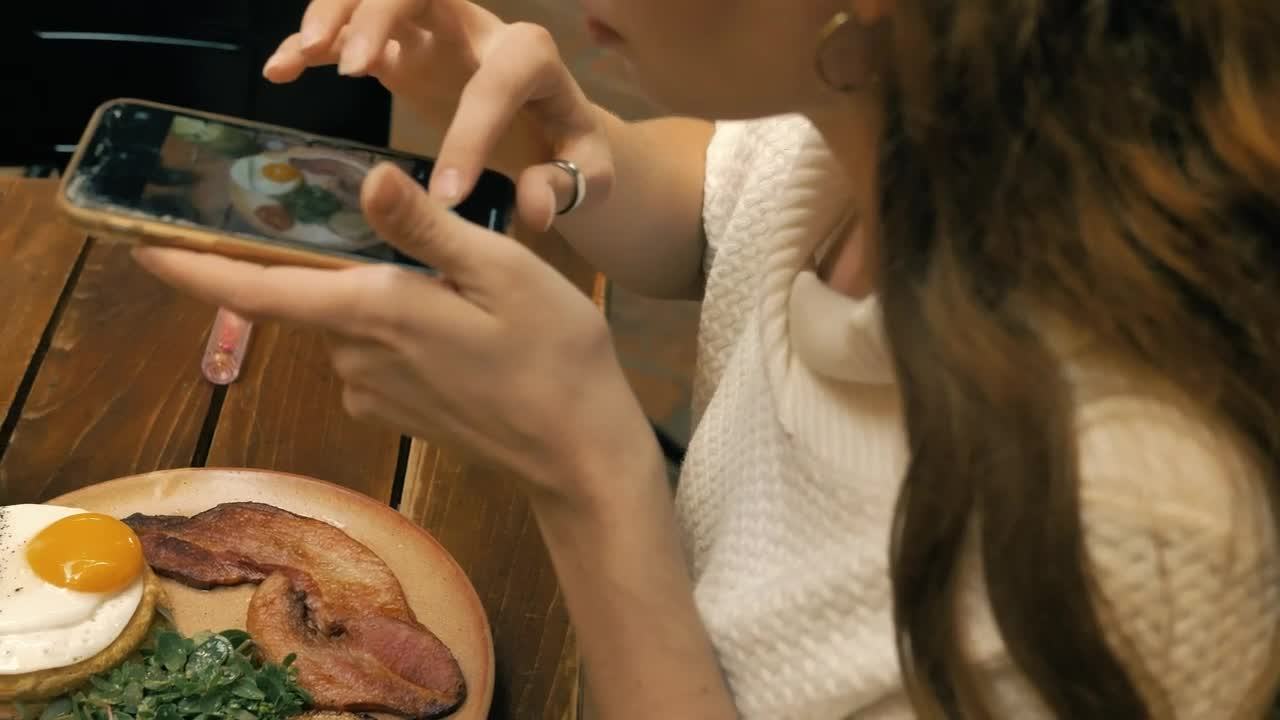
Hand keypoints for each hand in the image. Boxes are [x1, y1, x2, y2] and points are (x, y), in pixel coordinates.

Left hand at [133, 164, 648, 500]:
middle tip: (419, 252)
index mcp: (375, 313)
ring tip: (465, 300)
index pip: (257, 290)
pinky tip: (462, 337)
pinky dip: (398, 331)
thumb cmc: (554, 356)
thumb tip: (368, 179)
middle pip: (312, 294)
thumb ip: (426, 229)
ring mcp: (371, 392)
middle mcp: (355, 358)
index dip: (193, 269)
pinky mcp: (391, 412)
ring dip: (383, 298)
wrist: (578, 453)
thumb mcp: (502, 272)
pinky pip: (370, 354)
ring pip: (348, 321)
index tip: (141, 247)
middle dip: (343, 262)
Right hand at [266, 0, 613, 231]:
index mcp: (531, 58)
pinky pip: (351, 32)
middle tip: (352, 70)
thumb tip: (534, 207)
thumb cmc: (568, 151)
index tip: (449, 194)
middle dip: (382, 14)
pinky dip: (312, 43)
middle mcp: (479, 30)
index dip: (472, 135)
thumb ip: (565, 188)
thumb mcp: (587, 176)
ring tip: (307, 56)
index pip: (498, 83)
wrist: (551, 130)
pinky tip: (281, 72)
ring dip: (337, 13)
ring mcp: (434, 34)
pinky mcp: (401, 52)